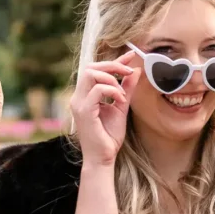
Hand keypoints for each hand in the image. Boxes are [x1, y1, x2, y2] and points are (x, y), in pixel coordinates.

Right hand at [70, 51, 139, 166]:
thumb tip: (135, 71)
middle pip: (91, 67)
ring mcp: (79, 103)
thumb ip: (127, 89)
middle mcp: (78, 97)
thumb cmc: (109, 137)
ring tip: (123, 94)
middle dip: (112, 65)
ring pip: (91, 74)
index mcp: (85, 95)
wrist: (103, 158)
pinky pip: (97, 90)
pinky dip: (112, 90)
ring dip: (112, 79)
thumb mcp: (121, 108)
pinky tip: (121, 100)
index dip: (114, 60)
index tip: (131, 55)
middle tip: (129, 71)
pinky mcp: (84, 111)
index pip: (95, 69)